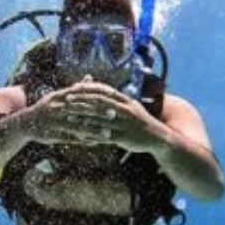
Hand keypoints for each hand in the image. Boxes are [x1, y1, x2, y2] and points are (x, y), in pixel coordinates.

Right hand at [17, 87, 107, 146]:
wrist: (24, 124)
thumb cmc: (46, 108)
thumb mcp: (58, 96)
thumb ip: (75, 89)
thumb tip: (90, 77)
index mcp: (58, 96)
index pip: (80, 93)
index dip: (96, 94)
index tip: (111, 96)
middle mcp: (55, 108)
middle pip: (79, 109)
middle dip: (97, 112)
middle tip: (113, 114)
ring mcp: (52, 122)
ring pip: (76, 126)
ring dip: (93, 131)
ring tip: (108, 133)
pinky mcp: (51, 135)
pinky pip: (70, 139)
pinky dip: (83, 141)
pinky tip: (96, 143)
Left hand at [56, 79, 170, 153]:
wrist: (158, 138)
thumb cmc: (139, 121)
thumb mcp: (130, 106)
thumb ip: (115, 99)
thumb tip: (101, 90)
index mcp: (125, 100)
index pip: (104, 90)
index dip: (88, 88)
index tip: (74, 87)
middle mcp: (125, 109)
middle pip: (100, 102)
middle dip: (82, 100)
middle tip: (66, 99)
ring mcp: (125, 124)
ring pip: (100, 119)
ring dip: (83, 117)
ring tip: (68, 116)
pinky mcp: (123, 137)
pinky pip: (103, 135)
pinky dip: (91, 134)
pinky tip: (79, 135)